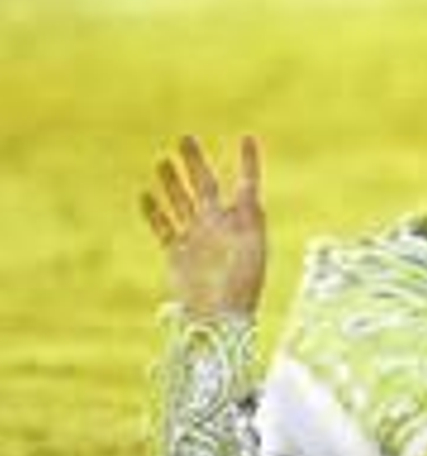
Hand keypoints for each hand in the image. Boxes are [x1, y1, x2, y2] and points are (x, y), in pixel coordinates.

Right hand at [141, 137, 266, 317]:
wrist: (220, 318)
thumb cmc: (243, 286)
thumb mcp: (252, 247)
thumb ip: (250, 218)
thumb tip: (247, 191)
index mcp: (243, 222)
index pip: (246, 183)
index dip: (247, 162)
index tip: (247, 137)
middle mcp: (220, 225)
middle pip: (206, 186)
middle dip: (196, 162)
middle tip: (186, 137)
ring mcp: (198, 237)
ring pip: (182, 202)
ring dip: (173, 182)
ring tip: (163, 159)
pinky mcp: (178, 253)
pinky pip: (164, 227)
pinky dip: (154, 211)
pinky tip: (145, 193)